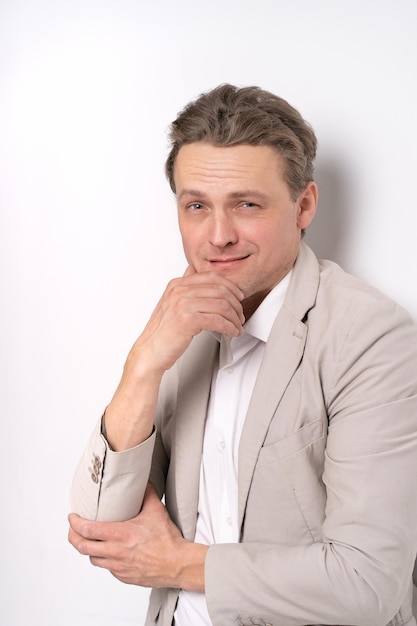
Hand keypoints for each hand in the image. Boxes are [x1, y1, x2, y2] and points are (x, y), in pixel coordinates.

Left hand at [68, 482, 206, 590]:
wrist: (177, 564)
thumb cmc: (167, 540)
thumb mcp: (156, 510)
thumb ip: (147, 493)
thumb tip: (143, 481)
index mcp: (120, 535)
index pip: (88, 530)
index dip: (75, 523)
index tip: (72, 517)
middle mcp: (116, 552)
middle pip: (83, 547)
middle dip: (73, 536)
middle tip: (73, 529)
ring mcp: (118, 567)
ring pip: (93, 559)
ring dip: (88, 549)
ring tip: (89, 540)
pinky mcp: (123, 576)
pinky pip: (107, 568)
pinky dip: (103, 559)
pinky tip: (108, 552)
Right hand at [132, 265, 244, 373]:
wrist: (150, 351)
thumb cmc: (162, 331)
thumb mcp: (171, 302)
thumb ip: (184, 285)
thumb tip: (193, 270)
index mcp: (177, 284)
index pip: (211, 276)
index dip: (230, 286)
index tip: (238, 296)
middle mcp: (179, 291)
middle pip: (220, 290)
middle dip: (235, 304)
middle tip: (240, 315)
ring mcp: (182, 304)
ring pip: (222, 305)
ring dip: (235, 318)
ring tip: (237, 326)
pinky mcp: (187, 320)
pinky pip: (218, 320)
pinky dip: (230, 327)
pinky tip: (232, 332)